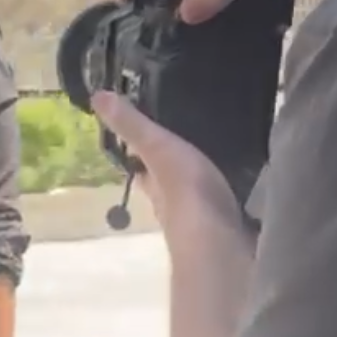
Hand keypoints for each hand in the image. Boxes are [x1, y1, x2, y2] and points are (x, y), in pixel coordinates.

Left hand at [93, 92, 241, 244]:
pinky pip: (224, 206)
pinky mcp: (228, 226)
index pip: (140, 167)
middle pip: (169, 184)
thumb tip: (96, 96)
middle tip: (192, 142)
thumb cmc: (184, 193)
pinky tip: (241, 187)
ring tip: (222, 156)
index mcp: (153, 185)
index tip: (147, 135)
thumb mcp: (156, 149)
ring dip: (204, 183)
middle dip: (177, 168)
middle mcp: (172, 205)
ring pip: (197, 196)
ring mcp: (202, 219)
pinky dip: (228, 197)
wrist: (220, 241)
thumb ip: (133, 126)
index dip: (140, 153)